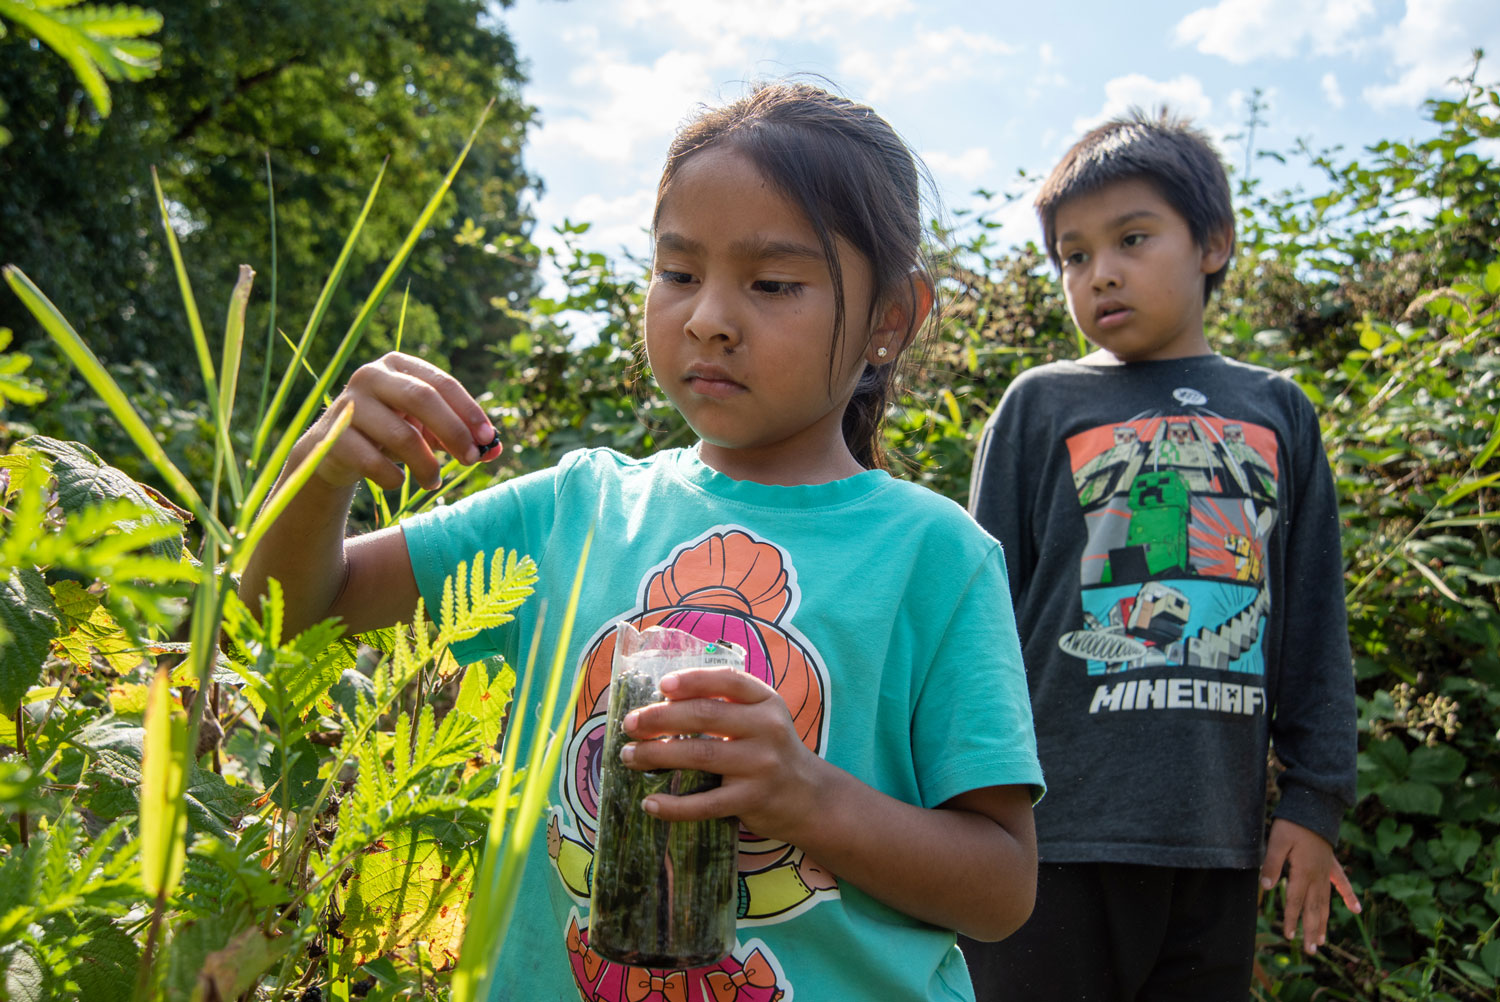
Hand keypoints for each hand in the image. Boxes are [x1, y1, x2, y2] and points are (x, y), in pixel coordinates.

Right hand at [295, 352, 499, 491]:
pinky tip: (399, 481)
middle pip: (421, 399)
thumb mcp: (427, 430)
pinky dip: (394, 478)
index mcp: (399, 365)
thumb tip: (496, 449)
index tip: (488, 438)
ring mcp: (349, 404)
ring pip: (401, 436)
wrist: (336, 451)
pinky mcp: (333, 436)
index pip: (442, 383)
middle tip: (470, 460)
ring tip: (433, 482)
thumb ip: (462, 436)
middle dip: (453, 432)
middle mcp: (371, 375)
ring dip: (426, 466)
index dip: (468, 411)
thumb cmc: (391, 434)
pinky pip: (374, 463)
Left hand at [618, 667, 826, 846]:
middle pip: (705, 716)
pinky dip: (674, 805)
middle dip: (660, 718)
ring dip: (656, 755)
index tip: (662, 686)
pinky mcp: (752, 800)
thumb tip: (661, 702)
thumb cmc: (771, 750)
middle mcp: (767, 728)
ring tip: (629, 756)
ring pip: (699, 756)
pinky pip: (705, 804)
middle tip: (630, 724)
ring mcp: (761, 765)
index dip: (693, 680)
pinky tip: (650, 803)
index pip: (728, 681)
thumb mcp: (761, 718)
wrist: (809, 797)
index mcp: (767, 701)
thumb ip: (725, 705)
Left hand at [1260, 817, 1361, 953]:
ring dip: (1323, 921)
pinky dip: (1349, 896)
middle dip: (1310, 929)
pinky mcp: (1331, 863)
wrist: (1313, 807)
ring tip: (1323, 940)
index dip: (1291, 919)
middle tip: (1311, 950)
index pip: (1294, 902)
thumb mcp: (1276, 841)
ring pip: (1325, 902)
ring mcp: (1326, 871)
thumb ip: (1271, 864)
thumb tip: (1265, 887)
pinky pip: (1342, 883)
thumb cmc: (1292, 824)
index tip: (1288, 936)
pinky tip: (1356, 909)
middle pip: (1313, 908)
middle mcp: (1317, 876)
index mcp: (1303, 873)